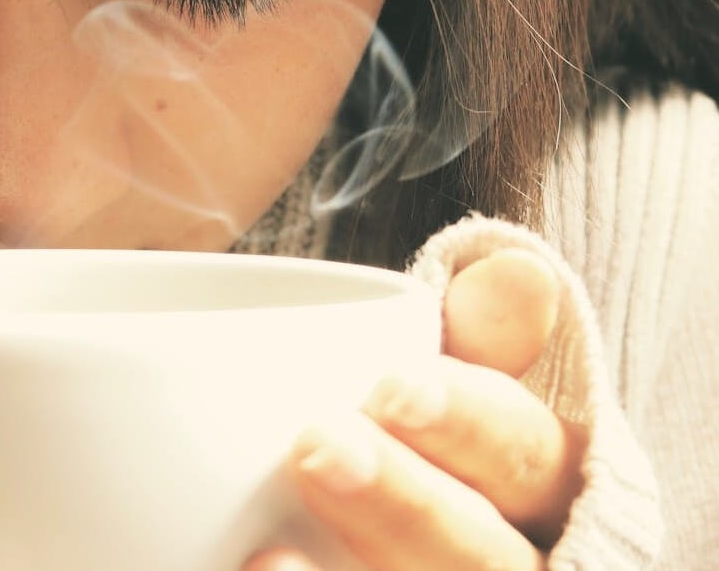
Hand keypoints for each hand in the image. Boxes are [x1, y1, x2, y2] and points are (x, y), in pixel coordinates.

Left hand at [244, 249, 586, 569]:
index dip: (469, 425)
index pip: (529, 456)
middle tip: (318, 450)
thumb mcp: (449, 388)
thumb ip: (476, 336)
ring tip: (269, 556)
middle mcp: (521, 563)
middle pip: (485, 556)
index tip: (391, 388)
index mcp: (545, 488)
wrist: (371, 569)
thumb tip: (517, 272)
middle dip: (406, 506)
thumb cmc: (422, 450)